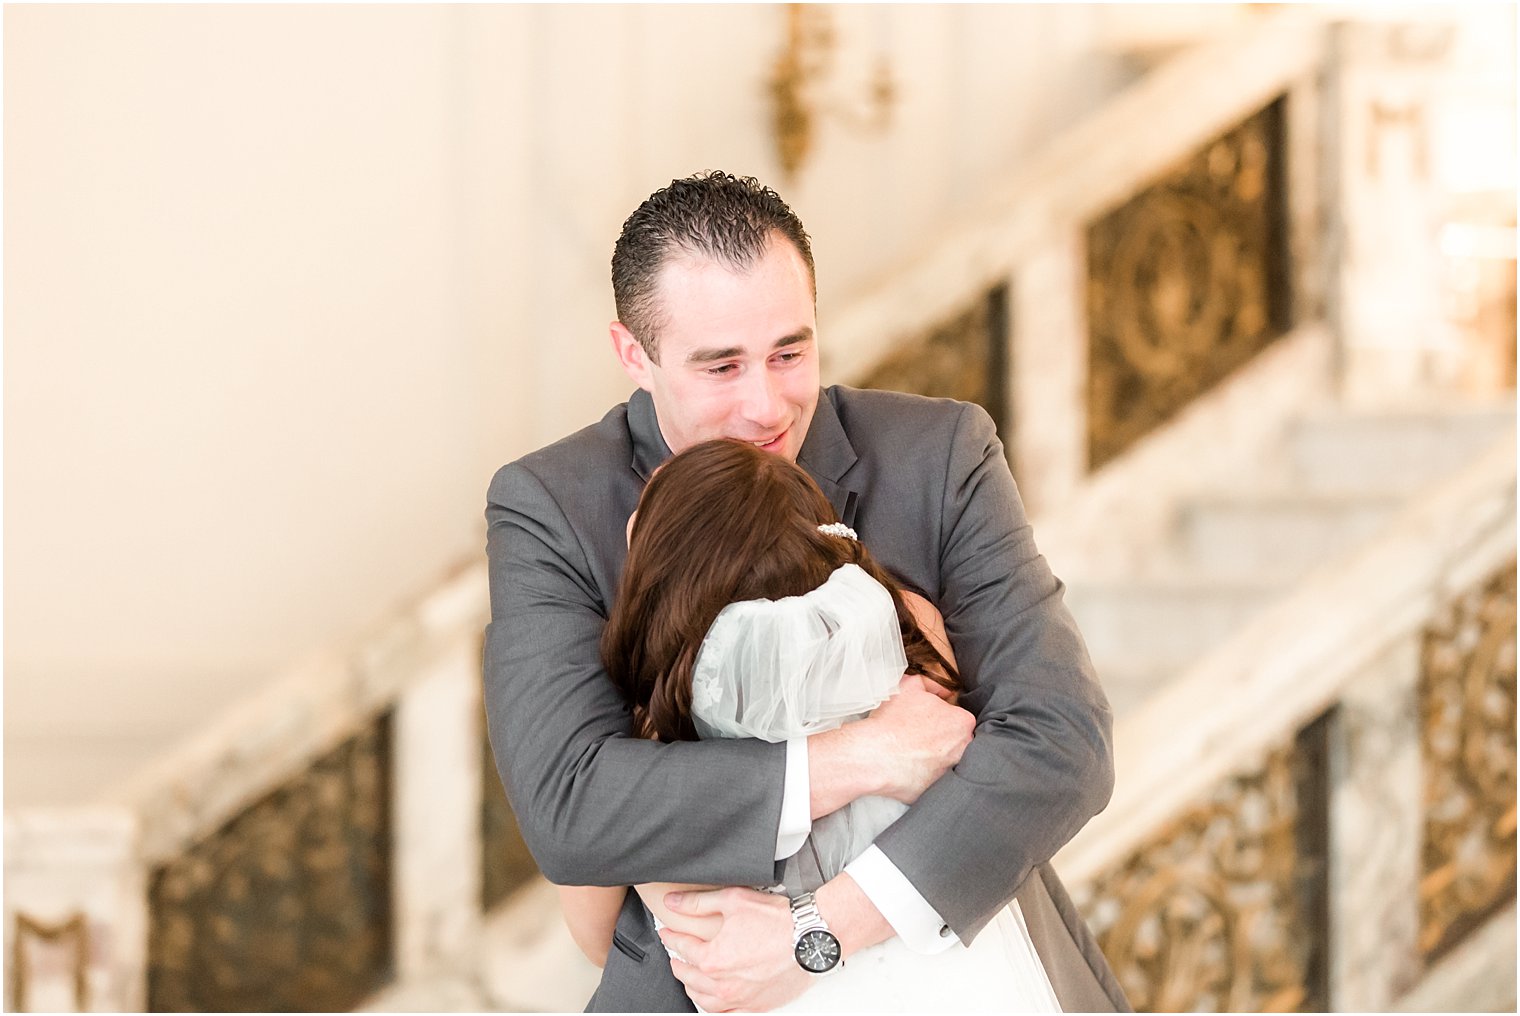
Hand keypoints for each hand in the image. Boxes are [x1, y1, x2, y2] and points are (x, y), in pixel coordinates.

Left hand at [658, 887, 810, 1011]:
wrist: (810, 937)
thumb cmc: (778, 921)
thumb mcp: (733, 900)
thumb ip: (697, 903)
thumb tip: (673, 902)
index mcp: (713, 959)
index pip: (682, 948)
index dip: (671, 937)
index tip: (667, 932)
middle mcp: (723, 984)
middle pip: (689, 977)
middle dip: (678, 963)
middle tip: (675, 955)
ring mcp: (740, 998)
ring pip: (704, 1000)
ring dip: (692, 988)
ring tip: (690, 978)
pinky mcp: (757, 1005)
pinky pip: (727, 1013)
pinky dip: (715, 1005)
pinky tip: (715, 998)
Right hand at [863, 674, 974, 803]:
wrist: (873, 754)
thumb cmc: (892, 721)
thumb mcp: (909, 686)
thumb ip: (930, 683)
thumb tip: (941, 689)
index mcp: (962, 723)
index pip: (958, 718)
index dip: (941, 717)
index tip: (925, 719)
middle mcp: (962, 750)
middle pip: (955, 741)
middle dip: (940, 738)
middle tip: (917, 734)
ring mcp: (949, 772)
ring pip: (944, 761)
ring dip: (931, 756)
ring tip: (909, 750)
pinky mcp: (933, 790)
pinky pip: (929, 780)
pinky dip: (920, 774)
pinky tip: (905, 766)